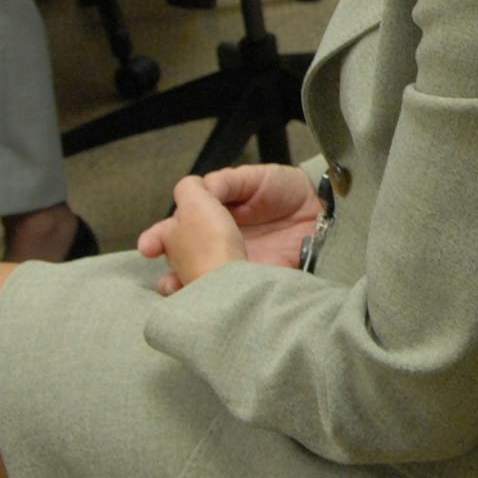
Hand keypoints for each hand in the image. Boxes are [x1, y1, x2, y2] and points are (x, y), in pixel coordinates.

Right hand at [138, 164, 320, 295]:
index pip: (176, 231)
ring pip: (203, 283)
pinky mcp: (257, 282)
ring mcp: (237, 265)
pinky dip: (221, 300)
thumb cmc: (290, 189)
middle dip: (170, 274)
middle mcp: (219, 244)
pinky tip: (215, 299)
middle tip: (167, 280)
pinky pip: (233, 295)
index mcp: (213, 218)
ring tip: (185, 293)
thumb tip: (196, 189)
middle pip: (183, 264)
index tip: (150, 245)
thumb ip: (227, 182)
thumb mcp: (257, 177)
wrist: (327, 207)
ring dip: (190, 290)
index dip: (159, 238)